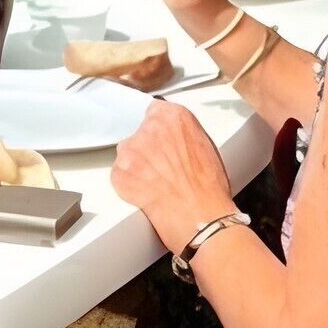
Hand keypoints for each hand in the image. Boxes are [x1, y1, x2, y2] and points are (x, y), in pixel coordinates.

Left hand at [112, 100, 238, 250]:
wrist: (201, 216)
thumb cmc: (208, 187)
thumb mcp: (203, 144)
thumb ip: (182, 132)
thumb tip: (173, 136)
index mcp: (172, 116)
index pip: (153, 111)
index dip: (157, 129)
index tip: (157, 138)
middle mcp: (149, 128)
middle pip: (139, 133)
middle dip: (147, 148)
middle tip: (162, 168)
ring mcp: (131, 150)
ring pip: (128, 154)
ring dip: (137, 166)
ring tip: (158, 183)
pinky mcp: (120, 172)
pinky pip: (120, 174)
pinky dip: (129, 184)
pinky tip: (148, 193)